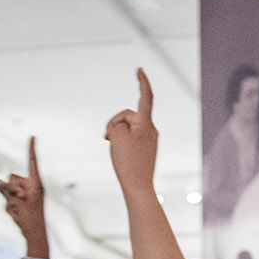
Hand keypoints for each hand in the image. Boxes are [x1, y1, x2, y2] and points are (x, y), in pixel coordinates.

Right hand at [0, 137, 49, 258]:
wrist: (34, 233)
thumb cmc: (30, 219)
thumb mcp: (17, 204)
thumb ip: (6, 191)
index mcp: (36, 184)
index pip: (32, 162)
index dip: (31, 149)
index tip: (32, 136)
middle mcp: (31, 185)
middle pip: (12, 177)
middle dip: (11, 188)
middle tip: (19, 202)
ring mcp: (25, 192)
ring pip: (7, 186)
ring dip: (9, 197)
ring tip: (18, 208)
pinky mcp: (20, 199)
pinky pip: (7, 196)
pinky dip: (9, 204)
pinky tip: (16, 213)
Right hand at [105, 69, 157, 193]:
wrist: (138, 187)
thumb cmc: (128, 162)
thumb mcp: (116, 135)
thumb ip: (117, 122)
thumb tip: (123, 126)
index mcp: (146, 124)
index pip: (145, 97)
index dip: (142, 82)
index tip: (139, 70)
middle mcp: (151, 130)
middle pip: (127, 116)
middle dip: (115, 123)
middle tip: (107, 138)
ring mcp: (149, 140)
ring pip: (126, 128)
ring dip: (116, 135)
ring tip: (115, 151)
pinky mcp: (145, 149)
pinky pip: (129, 138)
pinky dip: (121, 142)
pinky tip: (119, 155)